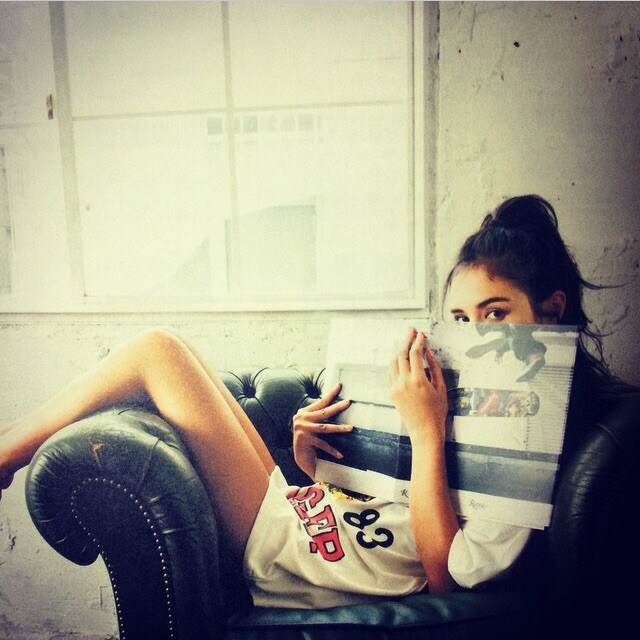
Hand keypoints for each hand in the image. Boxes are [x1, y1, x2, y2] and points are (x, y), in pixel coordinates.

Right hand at [293, 383, 352, 480]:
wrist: (299, 456)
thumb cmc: (309, 439)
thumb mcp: (312, 424)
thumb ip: (318, 415)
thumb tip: (336, 406)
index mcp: (304, 412)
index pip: (321, 402)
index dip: (331, 394)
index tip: (339, 385)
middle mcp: (302, 419)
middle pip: (324, 412)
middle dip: (337, 407)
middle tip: (348, 402)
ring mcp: (302, 429)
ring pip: (325, 428)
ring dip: (339, 428)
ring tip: (351, 428)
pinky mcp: (305, 440)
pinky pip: (322, 444)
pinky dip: (332, 450)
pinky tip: (340, 455)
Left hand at [389, 327, 447, 443]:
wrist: (425, 430)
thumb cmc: (437, 410)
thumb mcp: (440, 387)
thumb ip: (434, 367)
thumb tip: (428, 352)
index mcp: (418, 380)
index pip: (415, 353)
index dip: (419, 341)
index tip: (422, 334)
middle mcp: (404, 382)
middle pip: (401, 353)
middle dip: (406, 339)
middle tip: (411, 330)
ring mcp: (395, 387)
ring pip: (393, 362)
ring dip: (399, 350)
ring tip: (405, 341)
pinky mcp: (391, 393)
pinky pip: (391, 373)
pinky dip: (395, 362)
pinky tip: (400, 358)